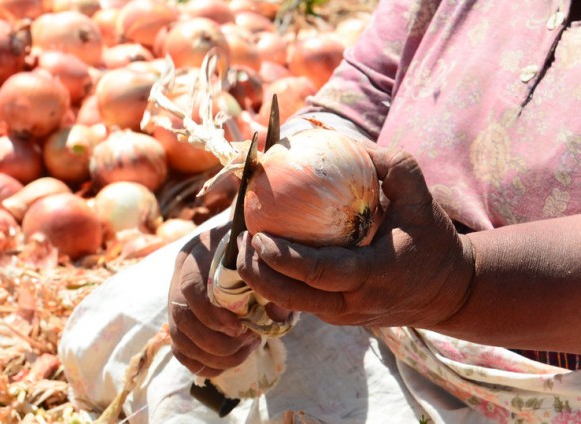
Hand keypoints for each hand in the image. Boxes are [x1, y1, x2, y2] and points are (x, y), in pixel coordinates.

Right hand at [168, 224, 260, 377]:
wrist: (245, 249)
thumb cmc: (255, 253)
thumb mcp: (264, 259)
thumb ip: (271, 282)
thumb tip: (275, 314)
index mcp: (198, 255)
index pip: (190, 288)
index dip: (211, 315)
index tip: (239, 328)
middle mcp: (180, 277)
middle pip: (181, 320)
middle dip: (215, 342)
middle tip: (248, 341)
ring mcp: (176, 301)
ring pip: (180, 340)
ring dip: (213, 356)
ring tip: (246, 349)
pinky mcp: (181, 322)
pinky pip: (181, 352)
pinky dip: (205, 364)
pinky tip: (231, 359)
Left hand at [236, 147, 474, 328]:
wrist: (448, 292)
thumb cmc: (432, 240)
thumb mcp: (421, 198)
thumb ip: (392, 167)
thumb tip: (350, 142)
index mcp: (374, 275)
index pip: (319, 273)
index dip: (283, 259)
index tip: (257, 236)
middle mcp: (355, 303)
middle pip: (293, 297)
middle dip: (257, 274)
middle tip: (240, 242)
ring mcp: (345, 316)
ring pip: (291, 304)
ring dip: (261, 280)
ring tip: (243, 249)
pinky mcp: (339, 318)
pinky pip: (302, 301)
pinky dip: (279, 281)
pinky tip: (265, 256)